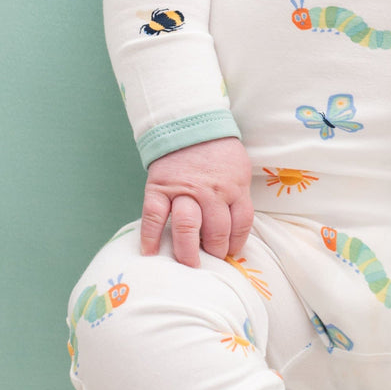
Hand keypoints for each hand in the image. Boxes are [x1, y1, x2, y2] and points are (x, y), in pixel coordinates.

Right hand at [141, 137, 253, 266]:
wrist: (189, 125)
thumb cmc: (218, 152)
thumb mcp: (239, 170)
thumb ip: (238, 197)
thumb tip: (235, 232)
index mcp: (234, 187)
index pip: (241, 224)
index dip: (236, 243)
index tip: (229, 254)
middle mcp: (211, 192)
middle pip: (216, 231)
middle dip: (214, 251)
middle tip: (210, 261)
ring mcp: (184, 190)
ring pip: (187, 227)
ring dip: (188, 250)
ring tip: (189, 263)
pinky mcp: (159, 187)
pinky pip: (153, 215)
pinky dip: (150, 236)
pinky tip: (150, 252)